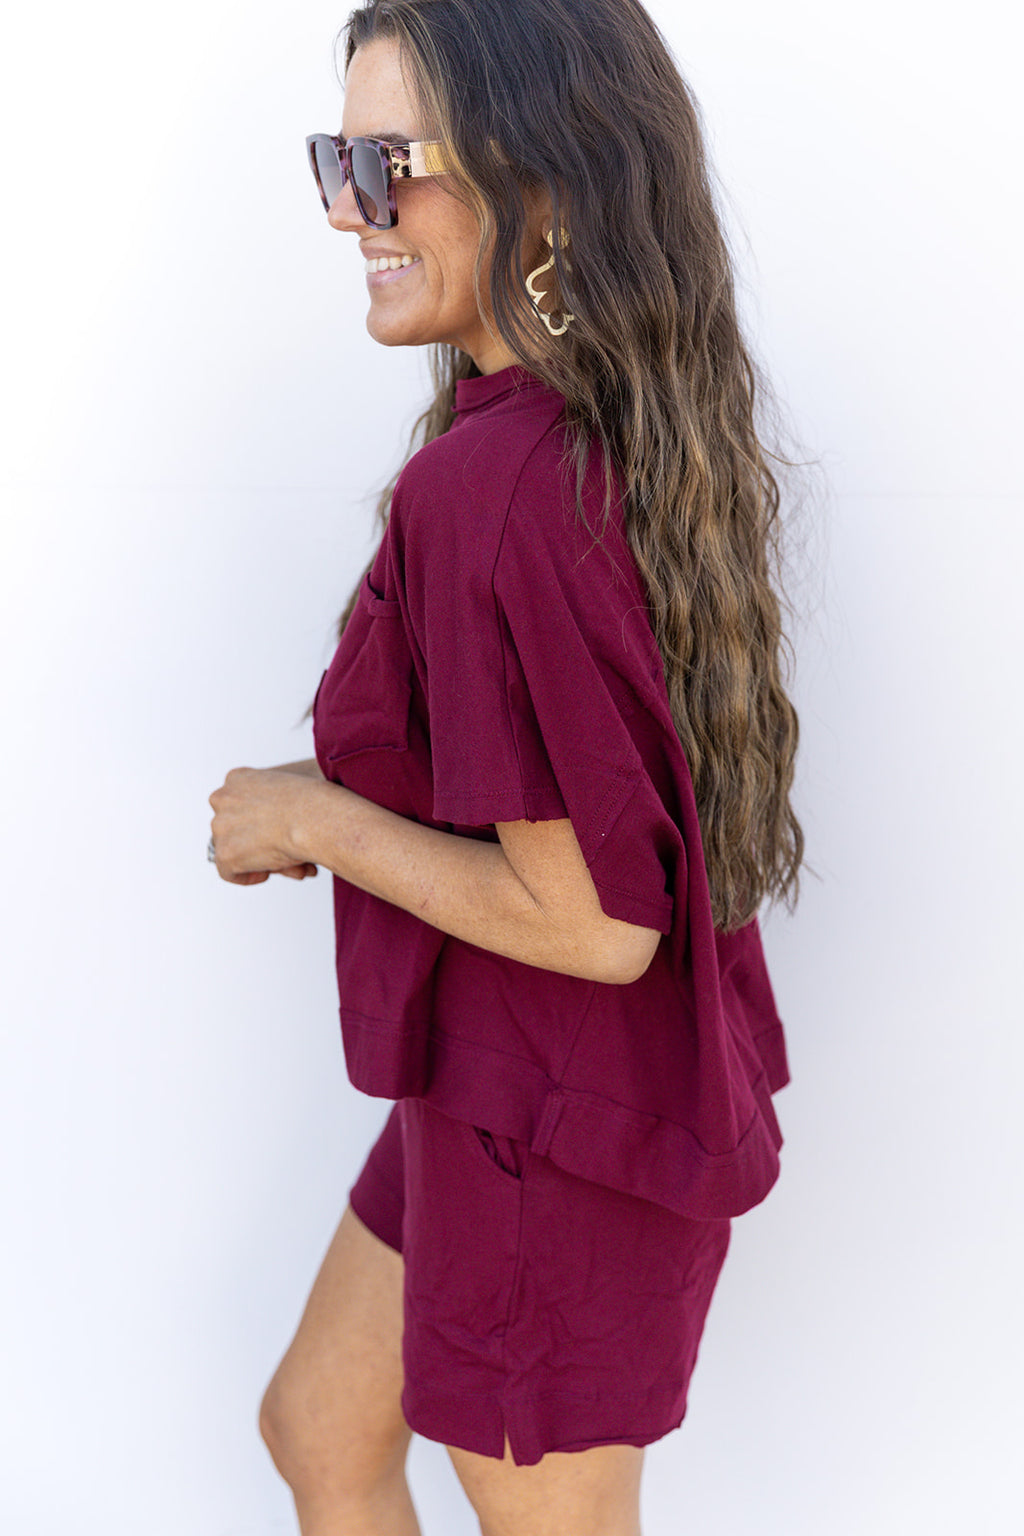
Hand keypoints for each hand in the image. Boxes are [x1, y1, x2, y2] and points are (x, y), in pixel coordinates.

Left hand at [208, 767, 319, 884]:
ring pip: (234, 849)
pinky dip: (247, 876)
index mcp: (238, 778)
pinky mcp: (225, 852)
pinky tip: (268, 873)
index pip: (238, 804)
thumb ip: (275, 804)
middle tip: (286, 853)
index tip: (277, 831)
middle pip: (234, 828)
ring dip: (259, 859)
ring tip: (288, 863)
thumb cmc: (314, 802)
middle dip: (259, 843)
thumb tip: (278, 830)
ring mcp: (221, 825)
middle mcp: (223, 798)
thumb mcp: (292, 787)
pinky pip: (228, 871)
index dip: (258, 822)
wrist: (314, 816)